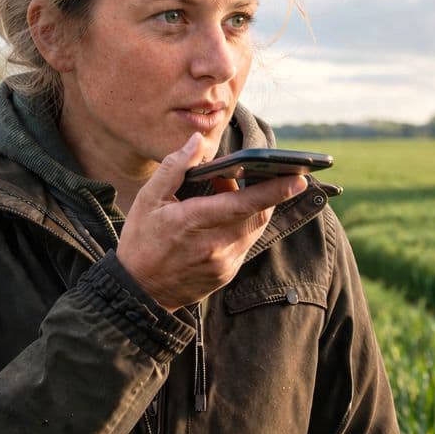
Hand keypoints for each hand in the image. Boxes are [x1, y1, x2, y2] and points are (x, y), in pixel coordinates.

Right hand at [116, 133, 307, 311]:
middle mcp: (213, 247)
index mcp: (191, 223)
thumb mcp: (148, 199)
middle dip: (263, 193)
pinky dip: (242, 226)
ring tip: (226, 194)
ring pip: (254, 229)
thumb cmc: (140, 241)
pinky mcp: (227, 275)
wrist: (137, 292)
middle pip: (257, 215)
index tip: (297, 178)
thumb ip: (175, 167)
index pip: (242, 204)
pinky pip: (245, 244)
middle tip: (248, 175)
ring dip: (252, 208)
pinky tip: (224, 218)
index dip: (273, 191)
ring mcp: (223, 264)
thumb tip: (198, 141)